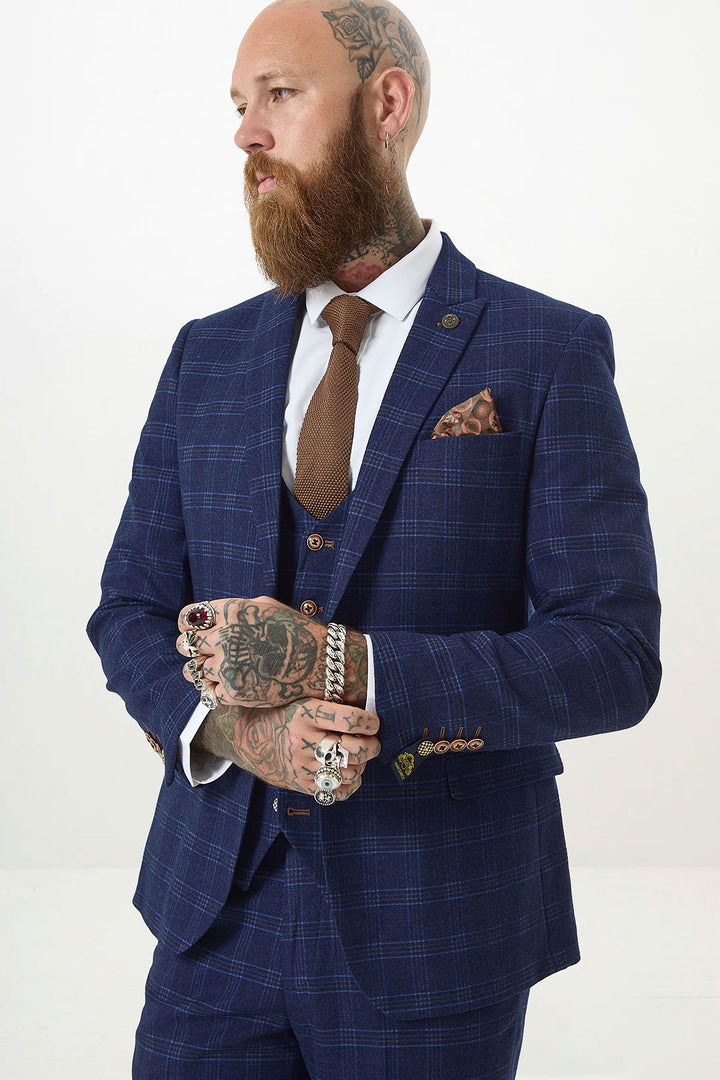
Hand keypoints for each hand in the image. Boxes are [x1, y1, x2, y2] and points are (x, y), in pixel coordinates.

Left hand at [177, 596, 366, 707]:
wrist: (319, 663)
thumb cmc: (294, 631)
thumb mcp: (265, 606)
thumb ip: (234, 610)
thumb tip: (206, 618)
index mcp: (233, 612)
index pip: (188, 617)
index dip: (186, 626)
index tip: (192, 632)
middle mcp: (227, 637)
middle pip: (186, 645)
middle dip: (191, 649)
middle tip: (202, 654)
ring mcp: (230, 666)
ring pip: (192, 671)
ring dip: (200, 672)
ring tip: (216, 671)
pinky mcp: (234, 691)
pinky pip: (209, 692)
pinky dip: (217, 690)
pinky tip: (231, 684)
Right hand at [192, 697, 380, 799]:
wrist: (245, 736)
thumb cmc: (279, 711)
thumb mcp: (299, 698)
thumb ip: (327, 701)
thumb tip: (365, 700)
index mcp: (304, 714)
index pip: (350, 720)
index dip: (370, 722)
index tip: (374, 721)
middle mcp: (302, 741)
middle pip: (354, 750)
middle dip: (372, 746)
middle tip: (373, 741)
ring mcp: (301, 766)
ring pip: (349, 773)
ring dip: (362, 765)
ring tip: (359, 755)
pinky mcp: (300, 784)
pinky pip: (336, 791)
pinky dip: (350, 783)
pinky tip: (349, 772)